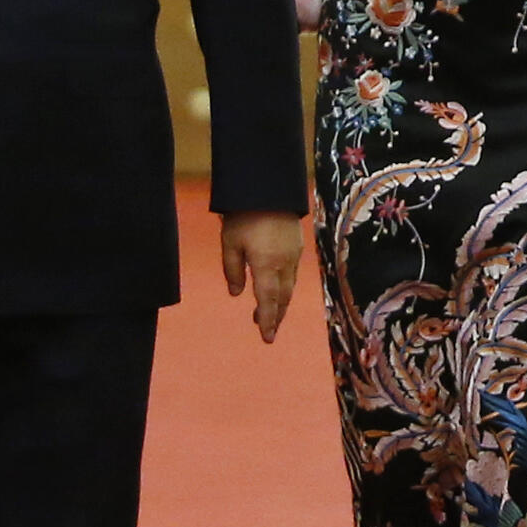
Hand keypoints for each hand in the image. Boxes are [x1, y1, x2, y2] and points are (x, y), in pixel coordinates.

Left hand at [219, 211, 302, 342]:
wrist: (268, 188)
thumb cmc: (243, 215)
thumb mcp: (229, 243)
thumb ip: (232, 270)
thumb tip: (236, 294)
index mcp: (266, 265)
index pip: (268, 301)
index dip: (268, 321)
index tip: (267, 338)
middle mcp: (284, 264)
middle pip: (282, 298)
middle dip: (276, 317)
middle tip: (268, 332)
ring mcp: (293, 255)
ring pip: (290, 287)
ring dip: (281, 304)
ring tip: (270, 314)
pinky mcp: (297, 246)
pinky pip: (293, 274)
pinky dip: (286, 288)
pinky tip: (278, 289)